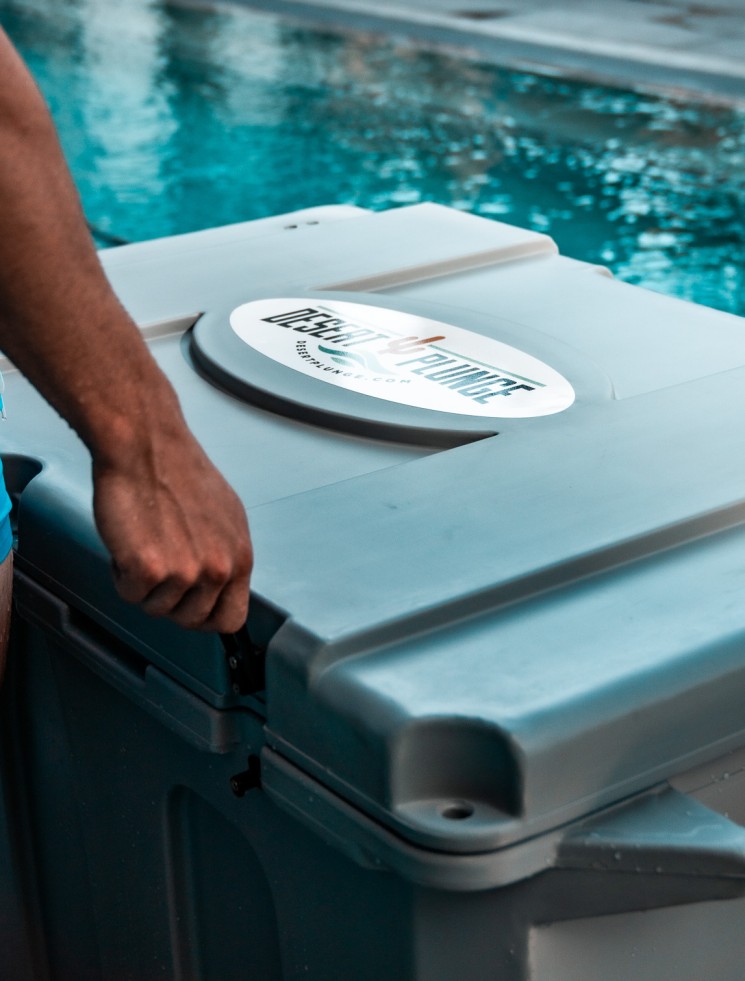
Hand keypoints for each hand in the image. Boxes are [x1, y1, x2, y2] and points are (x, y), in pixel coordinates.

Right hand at [92, 423, 251, 632]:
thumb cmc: (178, 472)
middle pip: (189, 619)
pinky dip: (120, 573)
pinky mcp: (149, 569)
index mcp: (240, 557)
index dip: (205, 619)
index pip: (232, 618)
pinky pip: (128, 594)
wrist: (146, 447)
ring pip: (156, 608)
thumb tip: (220, 584)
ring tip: (144, 541)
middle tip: (157, 567)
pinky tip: (128, 540)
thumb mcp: (224, 518)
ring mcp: (185, 572)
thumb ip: (224, 555)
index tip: (190, 609)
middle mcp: (218, 569)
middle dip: (168, 600)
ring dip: (142, 583)